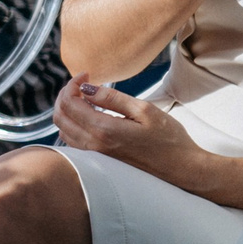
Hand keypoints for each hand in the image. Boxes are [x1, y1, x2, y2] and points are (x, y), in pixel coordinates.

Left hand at [53, 75, 210, 192]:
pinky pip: (72, 140)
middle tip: (82, 83)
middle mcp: (92, 145)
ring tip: (84, 97)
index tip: (86, 74)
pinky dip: (72, 124)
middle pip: (60, 116)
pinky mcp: (99, 161)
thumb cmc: (169, 139)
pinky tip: (87, 115)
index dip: (72, 84)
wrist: (182, 169)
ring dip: (67, 109)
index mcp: (103, 131)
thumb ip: (112, 98)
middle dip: (66, 94)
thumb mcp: (144, 111)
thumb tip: (87, 88)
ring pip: (62, 129)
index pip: (69, 102)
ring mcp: (94, 155)